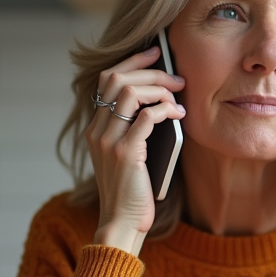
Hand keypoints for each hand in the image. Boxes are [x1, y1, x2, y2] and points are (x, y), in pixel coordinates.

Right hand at [84, 46, 185, 253]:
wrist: (123, 223)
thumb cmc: (134, 192)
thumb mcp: (132, 154)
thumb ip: (138, 129)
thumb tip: (163, 100)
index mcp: (96, 128)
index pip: (106, 79)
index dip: (131, 62)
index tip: (154, 53)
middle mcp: (97, 130)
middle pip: (117, 79)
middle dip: (150, 71)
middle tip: (176, 77)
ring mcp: (108, 141)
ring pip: (130, 93)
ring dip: (159, 88)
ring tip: (179, 95)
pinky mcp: (125, 153)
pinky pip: (146, 117)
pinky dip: (165, 110)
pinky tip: (179, 114)